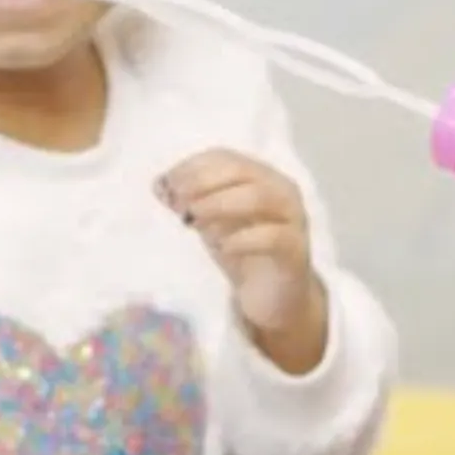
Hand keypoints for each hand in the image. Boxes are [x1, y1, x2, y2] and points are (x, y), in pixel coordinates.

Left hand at [158, 150, 328, 370]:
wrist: (273, 297)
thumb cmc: (241, 252)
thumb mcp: (209, 223)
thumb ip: (188, 202)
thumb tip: (159, 185)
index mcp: (259, 176)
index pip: (224, 158)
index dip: (192, 167)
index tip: (165, 184)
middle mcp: (280, 189)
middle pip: (241, 170)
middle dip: (203, 183)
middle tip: (178, 203)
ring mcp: (292, 218)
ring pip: (260, 197)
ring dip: (219, 204)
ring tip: (194, 220)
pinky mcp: (296, 251)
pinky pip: (274, 237)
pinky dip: (244, 238)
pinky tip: (222, 247)